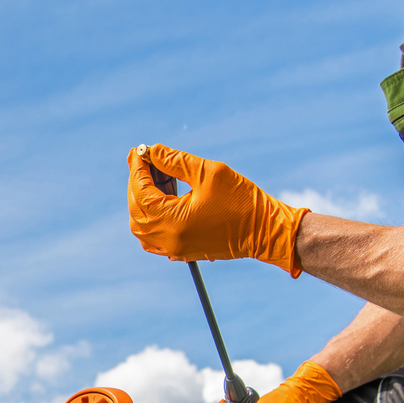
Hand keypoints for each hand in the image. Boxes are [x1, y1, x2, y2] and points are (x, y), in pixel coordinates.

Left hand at [127, 144, 309, 275]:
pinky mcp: (182, 252)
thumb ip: (175, 161)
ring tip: (154, 176)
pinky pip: (154, 237)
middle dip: (137, 183)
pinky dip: (150, 217)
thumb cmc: (242, 200)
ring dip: (142, 200)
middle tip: (142, 160)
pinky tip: (161, 198)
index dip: (137, 170)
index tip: (139, 150)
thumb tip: (153, 150)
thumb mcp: (208, 172)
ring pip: (142, 225)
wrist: (266, 231)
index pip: (142, 193)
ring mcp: (174, 250)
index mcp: (173, 222)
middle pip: (137, 209)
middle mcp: (169, 240)